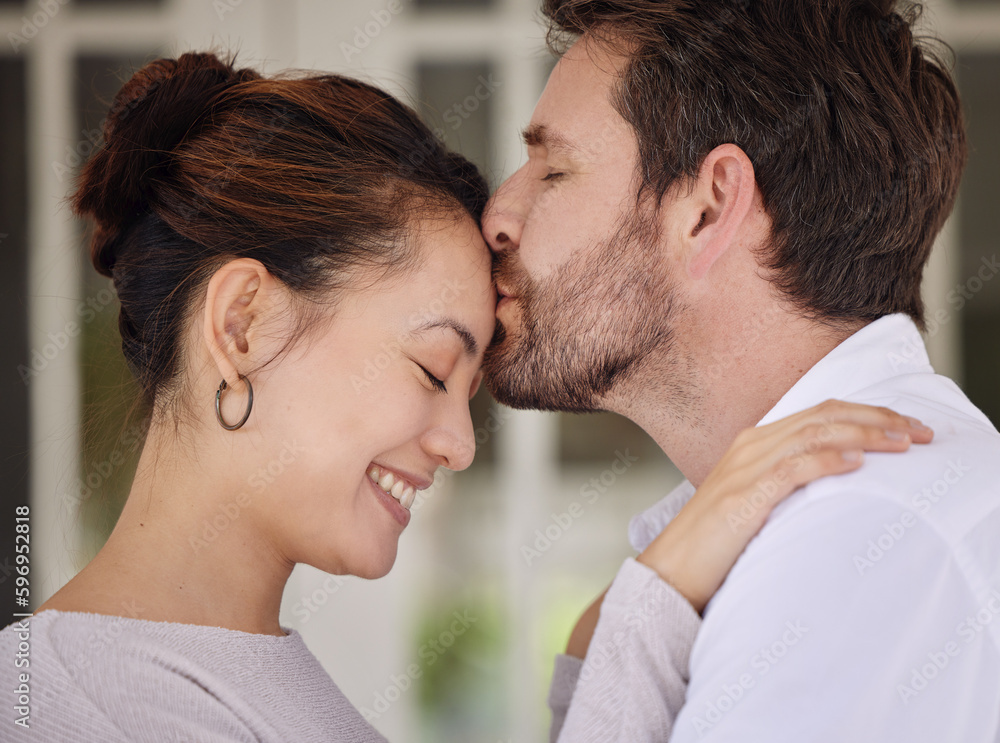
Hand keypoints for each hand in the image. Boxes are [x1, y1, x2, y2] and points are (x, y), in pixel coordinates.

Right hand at [565, 400, 932, 657]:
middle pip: (824, 415)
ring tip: (902, 443)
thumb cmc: (714, 544)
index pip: (819, 412)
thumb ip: (786, 481)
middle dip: (878, 418)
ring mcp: (745, 468)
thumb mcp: (753, 500)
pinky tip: (856, 463)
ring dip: (864, 435)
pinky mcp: (744, 496)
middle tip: (919, 432)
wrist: (670, 572)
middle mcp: (750, 446)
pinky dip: (828, 460)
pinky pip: (793, 468)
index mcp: (753, 442)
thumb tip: (836, 477)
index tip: (905, 427)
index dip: (867, 413)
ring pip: (814, 434)